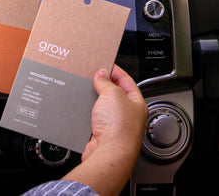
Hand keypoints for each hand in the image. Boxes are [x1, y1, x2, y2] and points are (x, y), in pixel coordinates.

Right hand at [63, 65, 147, 195]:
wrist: (109, 154)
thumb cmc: (119, 129)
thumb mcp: (113, 95)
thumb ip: (106, 82)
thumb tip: (102, 75)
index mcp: (137, 104)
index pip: (126, 81)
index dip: (115, 71)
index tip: (104, 64)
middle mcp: (128, 116)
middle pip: (114, 95)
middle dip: (102, 86)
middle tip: (92, 78)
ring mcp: (114, 126)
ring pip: (102, 108)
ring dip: (94, 101)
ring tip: (85, 93)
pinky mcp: (102, 135)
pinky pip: (93, 120)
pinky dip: (86, 114)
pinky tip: (81, 109)